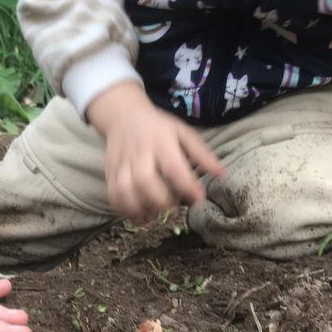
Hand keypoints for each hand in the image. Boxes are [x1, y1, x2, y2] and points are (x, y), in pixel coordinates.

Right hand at [87, 82, 226, 221]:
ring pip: (125, 192)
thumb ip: (202, 154)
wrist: (122, 115)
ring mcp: (122, 164)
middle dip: (161, 201)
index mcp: (161, 142)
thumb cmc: (158, 127)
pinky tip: (139, 215)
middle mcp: (139, 154)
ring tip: (155, 216)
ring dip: (141, 209)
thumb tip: (222, 175)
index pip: (174, 167)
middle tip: (174, 209)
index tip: (199, 200)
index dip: (187, 186)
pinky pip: (113, 196)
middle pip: (145, 182)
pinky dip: (125, 210)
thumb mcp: (183, 133)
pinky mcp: (110, 173)